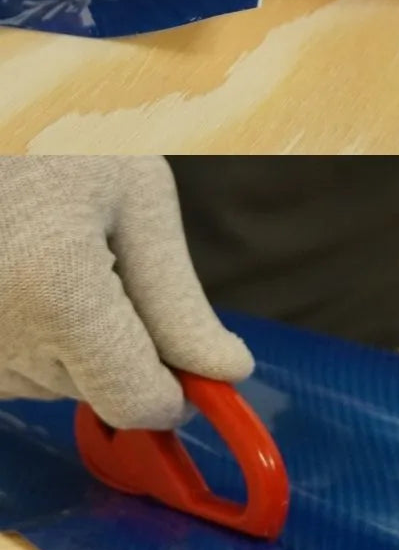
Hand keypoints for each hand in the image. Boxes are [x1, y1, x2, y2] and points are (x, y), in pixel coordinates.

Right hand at [0, 157, 252, 429]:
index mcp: (55, 289)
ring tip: (57, 257)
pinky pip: (15, 371)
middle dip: (126, 349)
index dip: (176, 391)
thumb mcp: (138, 200)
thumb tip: (226, 372)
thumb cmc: (54, 148)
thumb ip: (179, 299)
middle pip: (100, 394)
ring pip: (56, 384)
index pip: (136, 400)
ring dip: (77, 341)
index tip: (193, 363)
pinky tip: (29, 277)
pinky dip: (35, 338)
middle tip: (108, 266)